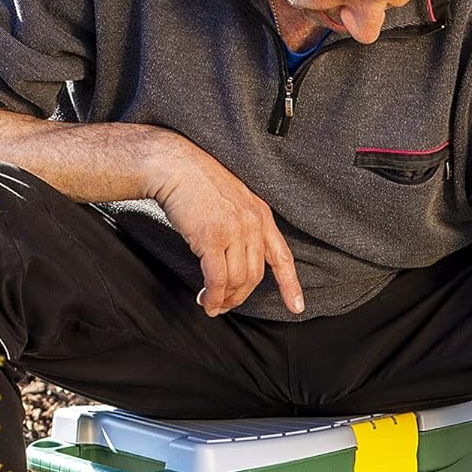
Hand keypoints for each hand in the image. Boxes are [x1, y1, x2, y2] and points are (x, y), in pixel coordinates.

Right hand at [149, 138, 303, 316]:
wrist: (174, 165)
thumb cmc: (197, 182)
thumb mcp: (234, 200)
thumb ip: (243, 225)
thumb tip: (238, 258)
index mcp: (261, 214)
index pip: (282, 256)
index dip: (290, 285)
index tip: (296, 307)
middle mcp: (253, 223)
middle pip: (255, 275)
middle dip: (240, 296)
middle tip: (226, 305)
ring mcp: (234, 230)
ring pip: (237, 280)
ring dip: (224, 298)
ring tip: (212, 304)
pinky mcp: (212, 237)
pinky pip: (217, 278)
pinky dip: (212, 295)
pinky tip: (206, 300)